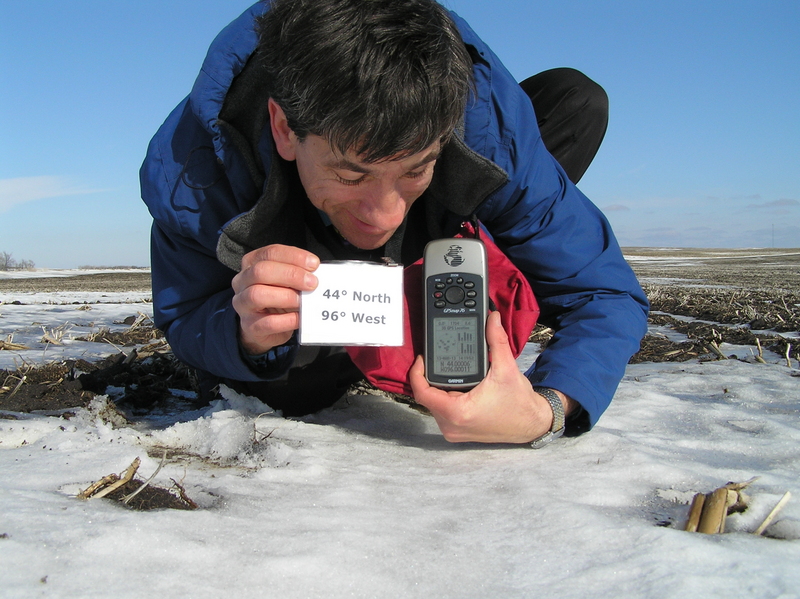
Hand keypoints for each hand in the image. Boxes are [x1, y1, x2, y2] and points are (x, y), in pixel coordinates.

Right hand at [231, 244, 319, 354]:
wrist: (264, 328)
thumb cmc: (277, 298)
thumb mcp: (284, 281)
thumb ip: (296, 273)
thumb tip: (315, 274)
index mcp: (251, 264)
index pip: (270, 253)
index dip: (294, 256)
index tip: (314, 264)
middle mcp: (242, 282)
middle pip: (261, 271)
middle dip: (291, 275)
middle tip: (312, 283)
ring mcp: (242, 304)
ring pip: (257, 295)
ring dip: (286, 296)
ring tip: (303, 301)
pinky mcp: (249, 326)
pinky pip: (267, 322)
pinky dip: (287, 319)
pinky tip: (300, 318)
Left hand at [409, 311, 568, 443]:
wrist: (531, 423)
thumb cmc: (519, 403)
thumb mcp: (506, 368)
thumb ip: (496, 341)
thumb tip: (492, 319)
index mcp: (458, 412)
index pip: (423, 393)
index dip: (417, 374)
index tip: (422, 359)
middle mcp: (452, 426)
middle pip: (427, 397)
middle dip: (430, 378)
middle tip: (438, 361)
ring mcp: (454, 431)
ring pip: (433, 406)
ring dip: (438, 389)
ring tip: (449, 373)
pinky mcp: (458, 431)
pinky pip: (442, 412)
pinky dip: (445, 398)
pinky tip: (456, 387)